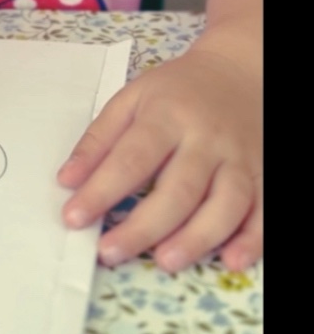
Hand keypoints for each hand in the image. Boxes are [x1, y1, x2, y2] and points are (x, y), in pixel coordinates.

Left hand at [57, 49, 261, 272]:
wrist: (239, 72)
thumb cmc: (177, 91)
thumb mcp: (132, 99)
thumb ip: (98, 140)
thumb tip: (66, 181)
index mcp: (168, 116)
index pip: (132, 158)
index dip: (102, 191)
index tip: (74, 218)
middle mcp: (207, 139)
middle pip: (179, 188)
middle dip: (144, 226)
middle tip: (111, 252)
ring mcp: (240, 159)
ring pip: (225, 204)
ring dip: (196, 237)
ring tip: (164, 262)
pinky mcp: (266, 175)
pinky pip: (263, 211)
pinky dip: (252, 239)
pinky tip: (233, 261)